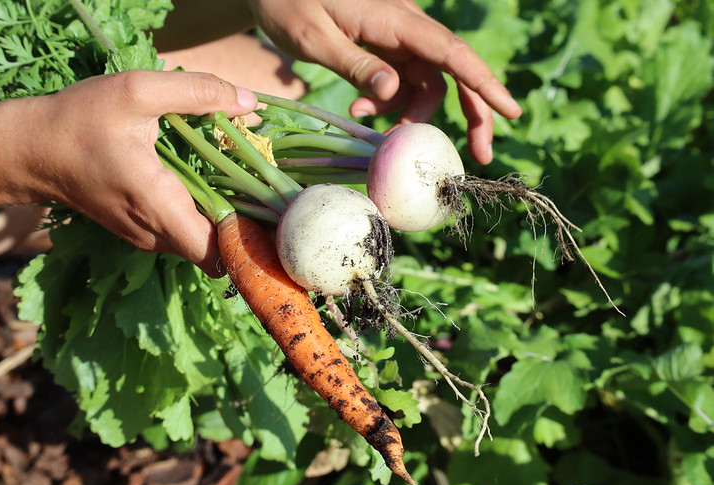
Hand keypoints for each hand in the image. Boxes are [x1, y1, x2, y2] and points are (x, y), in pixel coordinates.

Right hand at [17, 70, 256, 275]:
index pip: (217, 255)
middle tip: (265, 189)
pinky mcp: (141, 231)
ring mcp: (146, 237)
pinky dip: (202, 216)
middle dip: (245, 227)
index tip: (270, 211)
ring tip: (242, 181)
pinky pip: (184, 234)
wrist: (29, 150)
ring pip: (201, 245)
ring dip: (224, 220)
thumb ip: (197, 93)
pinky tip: (210, 182)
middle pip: (217, 252)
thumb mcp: (136, 92)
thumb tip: (251, 104)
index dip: (249, 240)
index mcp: (158, 207)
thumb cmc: (79, 120)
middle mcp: (155, 234)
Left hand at [247, 0, 520, 163]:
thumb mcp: (314, 37)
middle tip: (479, 155)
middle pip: (455, 71)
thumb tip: (392, 92)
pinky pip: (402, 84)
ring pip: (428, 84)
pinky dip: (389, 106)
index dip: (485, 83)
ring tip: (372, 128)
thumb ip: (354, 64)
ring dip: (411, 115)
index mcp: (396, 20)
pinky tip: (360, 112)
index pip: (452, 53)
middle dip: (473, 112)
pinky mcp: (385, 51)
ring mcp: (397, 41)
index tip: (511, 112)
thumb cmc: (288, 3)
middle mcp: (406, 29)